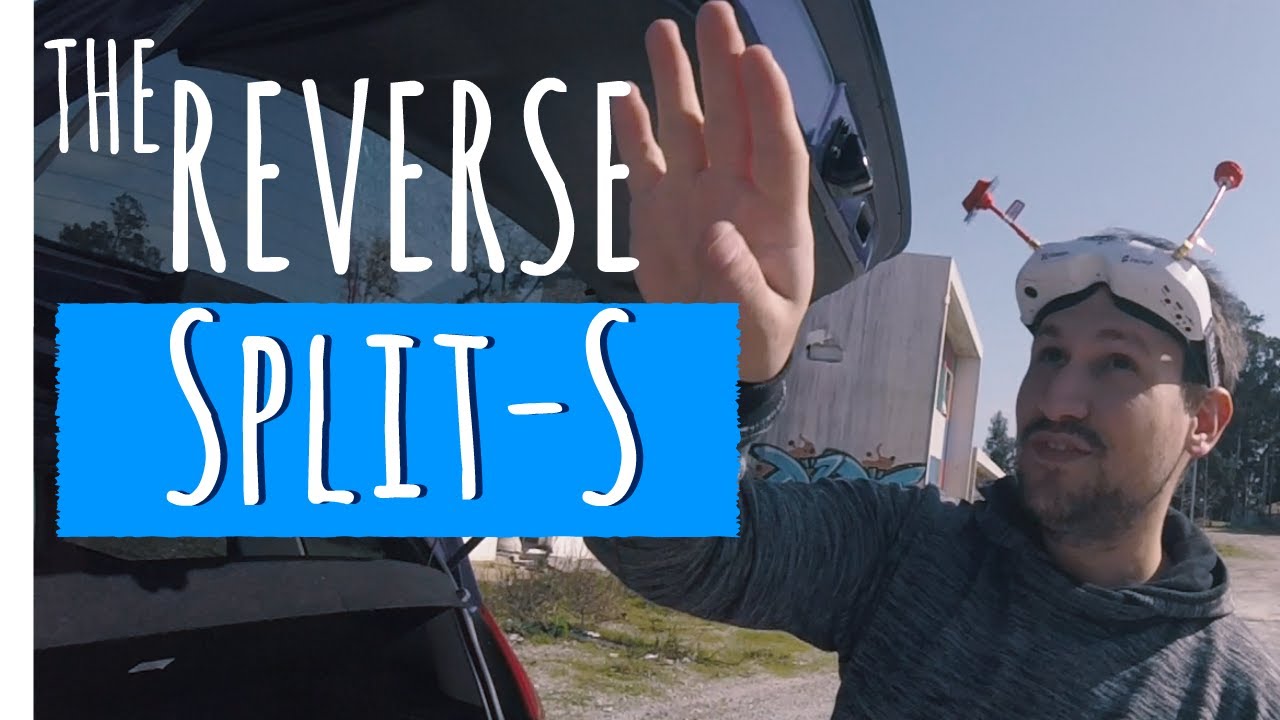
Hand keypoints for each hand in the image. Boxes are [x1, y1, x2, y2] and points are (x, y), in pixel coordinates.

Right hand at [613, 1, 814, 382]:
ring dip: (676, 80)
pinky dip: (633, 130)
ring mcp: (694, 196)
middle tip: (715, 15)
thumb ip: (741, 287)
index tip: (758, 59)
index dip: (769, 104)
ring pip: (685, 127)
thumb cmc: (750, 339)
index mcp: (775, 218)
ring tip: (665, 31)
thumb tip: (719, 236)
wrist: (710, 360)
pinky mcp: (657, 209)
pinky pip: (644, 161)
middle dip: (723, 66)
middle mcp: (734, 193)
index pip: (776, 149)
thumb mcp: (756, 326)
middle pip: (731, 119)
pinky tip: (625, 95)